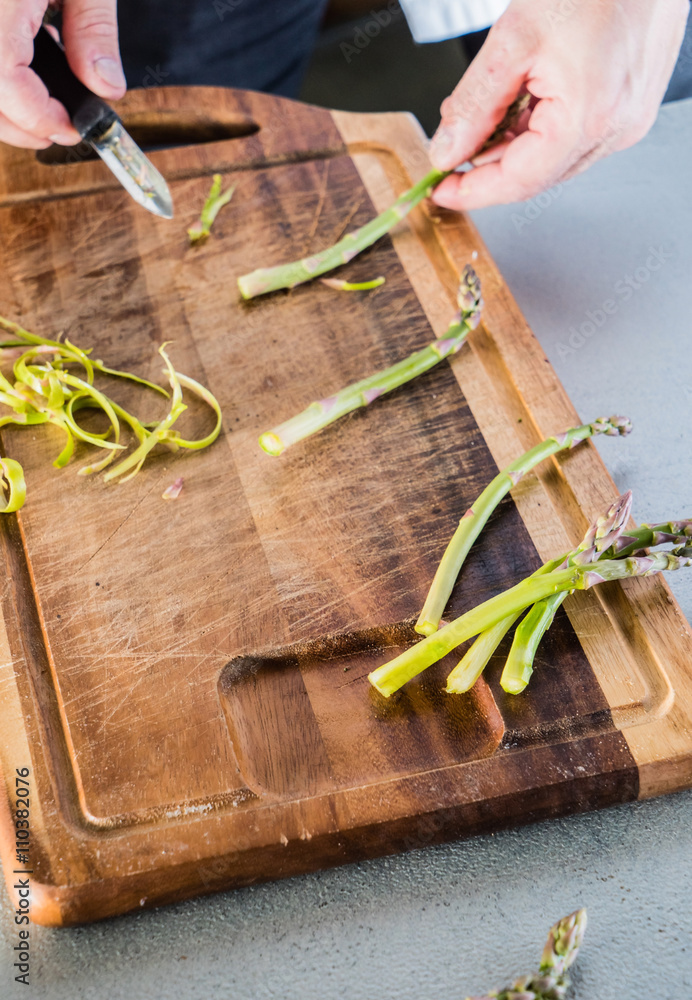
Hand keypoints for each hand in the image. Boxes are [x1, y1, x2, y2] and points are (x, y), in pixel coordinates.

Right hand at [0, 0, 124, 148]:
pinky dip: (7, 79)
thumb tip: (106, 87)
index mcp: (2, 3)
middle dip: (22, 126)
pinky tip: (30, 65)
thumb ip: (94, 30)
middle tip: (61, 131)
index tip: (71, 130)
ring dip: (12, 106)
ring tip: (48, 101)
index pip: (5, 81)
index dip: (38, 117)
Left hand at [429, 0, 688, 209]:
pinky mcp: (630, 109)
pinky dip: (540, 127)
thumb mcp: (514, 40)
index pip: (517, 182)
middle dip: (488, 163)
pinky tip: (525, 96)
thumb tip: (448, 150)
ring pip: (551, 158)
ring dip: (513, 143)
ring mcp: (626, 121)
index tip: (441, 190)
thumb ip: (475, 105)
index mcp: (588, 120)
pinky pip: (574, 137)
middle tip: (452, 143)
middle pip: (534, 174)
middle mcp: (614, 130)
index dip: (473, 191)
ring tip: (493, 102)